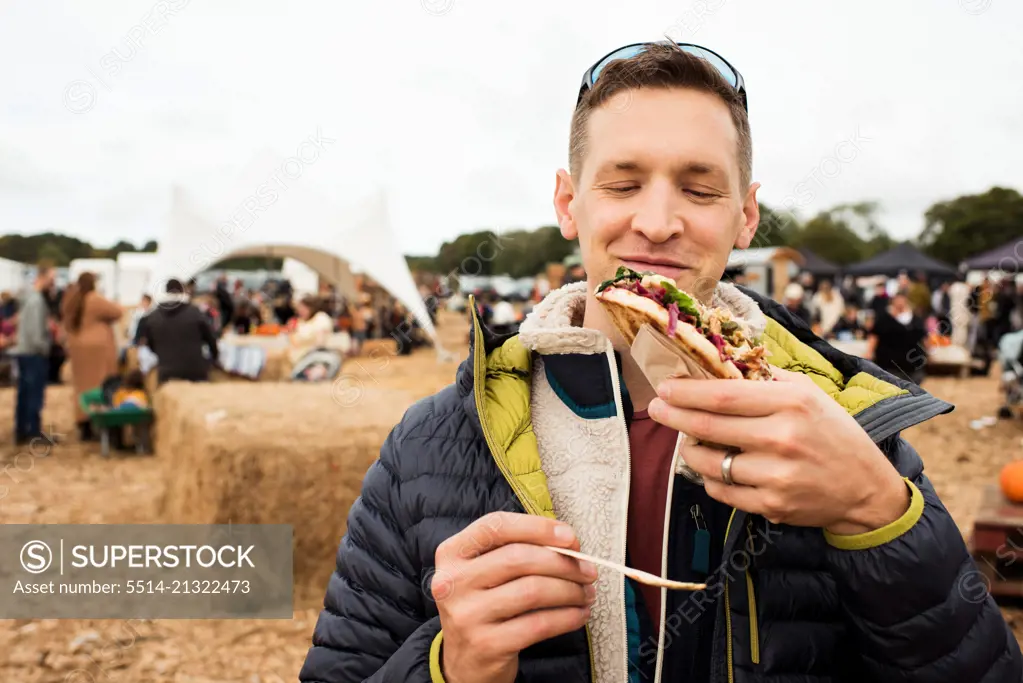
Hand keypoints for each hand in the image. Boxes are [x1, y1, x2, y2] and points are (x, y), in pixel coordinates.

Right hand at [432, 511, 596, 682]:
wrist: (463, 662)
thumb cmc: (483, 607)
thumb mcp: (484, 573)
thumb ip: (515, 550)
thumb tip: (568, 544)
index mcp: (452, 554)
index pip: (496, 526)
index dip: (537, 527)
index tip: (570, 538)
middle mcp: (453, 582)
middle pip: (519, 558)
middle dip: (563, 563)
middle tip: (588, 571)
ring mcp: (467, 615)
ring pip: (532, 591)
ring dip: (570, 590)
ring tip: (585, 593)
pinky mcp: (486, 645)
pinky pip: (539, 624)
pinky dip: (567, 617)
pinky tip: (578, 615)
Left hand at [648, 367, 909, 534]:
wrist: (865, 489)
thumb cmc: (833, 433)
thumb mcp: (809, 394)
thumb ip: (766, 379)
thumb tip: (719, 365)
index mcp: (791, 403)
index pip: (723, 396)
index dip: (686, 392)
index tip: (664, 388)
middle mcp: (782, 438)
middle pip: (708, 426)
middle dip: (673, 416)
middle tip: (656, 409)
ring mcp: (776, 475)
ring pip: (709, 462)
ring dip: (690, 449)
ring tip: (689, 440)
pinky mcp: (771, 505)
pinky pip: (721, 490)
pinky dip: (711, 478)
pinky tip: (717, 467)